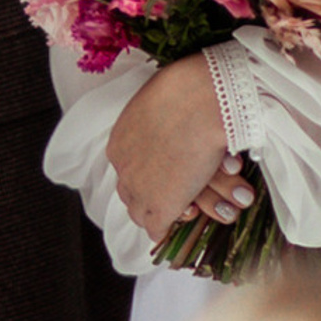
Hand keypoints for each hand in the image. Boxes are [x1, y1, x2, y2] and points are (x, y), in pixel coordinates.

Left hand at [108, 56, 252, 243]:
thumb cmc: (189, 92)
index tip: (166, 173)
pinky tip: (186, 217)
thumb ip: (160, 117)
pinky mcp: (159, 206)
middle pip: (129, 193)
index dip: (146, 175)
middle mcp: (123, 166)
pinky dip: (167, 227)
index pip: (126, 168)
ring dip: (165, 212)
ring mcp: (139, 188)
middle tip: (178, 194)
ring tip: (190, 206)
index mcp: (119, 141)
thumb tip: (169, 117)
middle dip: (149, 197)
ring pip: (140, 213)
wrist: (201, 101)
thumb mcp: (162, 101)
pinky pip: (156, 228)